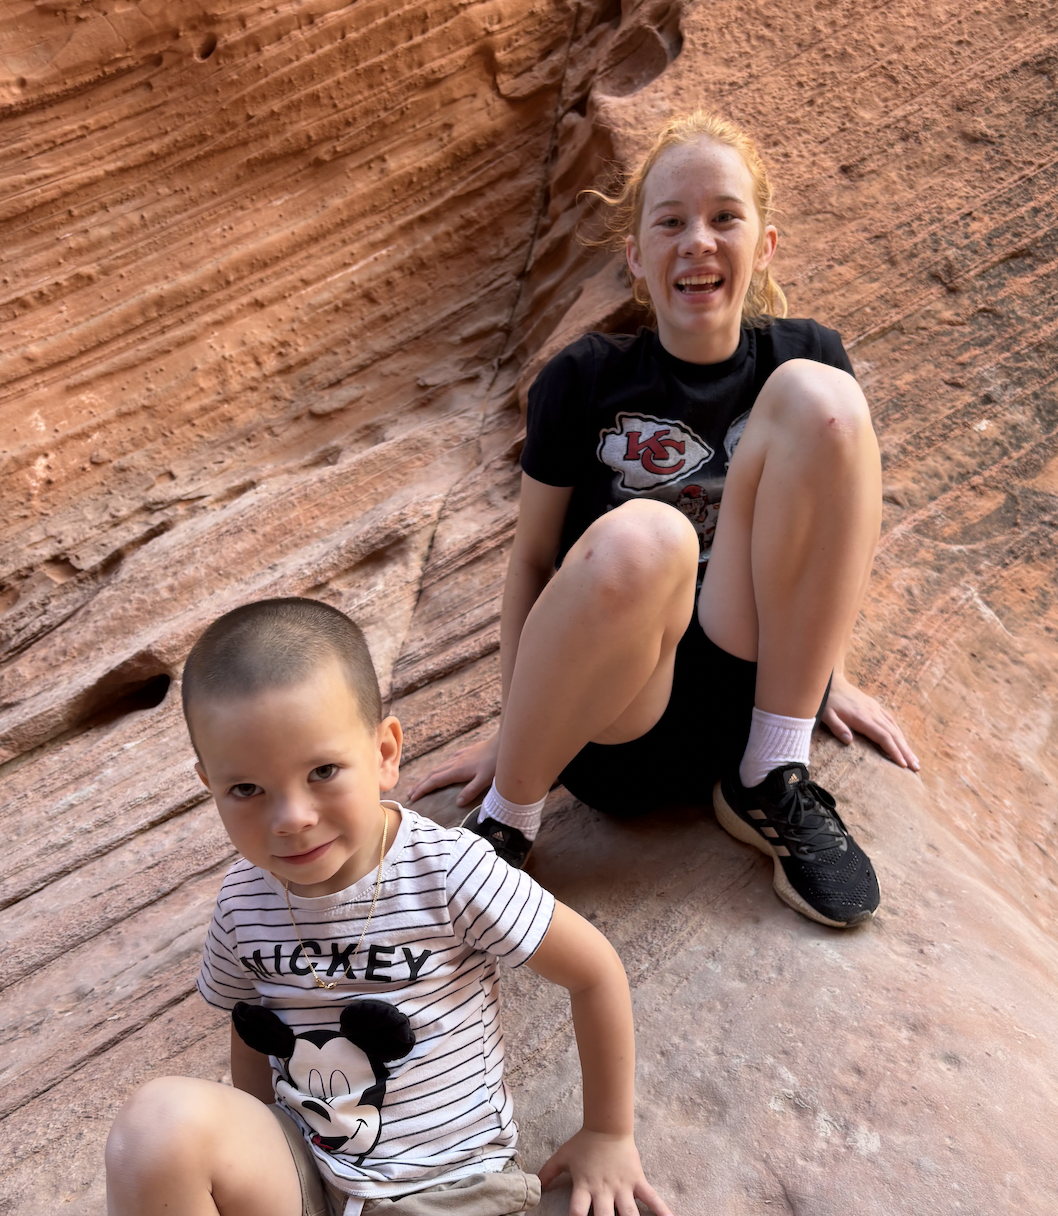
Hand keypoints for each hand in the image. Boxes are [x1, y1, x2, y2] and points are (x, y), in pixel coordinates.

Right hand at [406, 730, 499, 805]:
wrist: (504, 742)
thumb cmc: (496, 762)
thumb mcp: (485, 780)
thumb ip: (471, 791)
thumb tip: (457, 803)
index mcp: (457, 770)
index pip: (435, 781)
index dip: (423, 789)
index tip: (413, 797)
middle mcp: (455, 762)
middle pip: (433, 774)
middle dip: (421, 784)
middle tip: (410, 794)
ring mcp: (460, 756)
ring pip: (440, 767)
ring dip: (429, 776)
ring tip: (422, 784)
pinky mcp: (467, 752)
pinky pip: (449, 761)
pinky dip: (441, 768)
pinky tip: (444, 768)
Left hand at [538, 1129, 672, 1215]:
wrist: (608, 1125)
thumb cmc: (584, 1143)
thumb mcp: (562, 1157)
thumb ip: (548, 1172)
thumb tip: (534, 1186)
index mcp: (584, 1187)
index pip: (577, 1212)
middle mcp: (603, 1191)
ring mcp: (622, 1188)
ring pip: (629, 1214)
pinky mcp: (637, 1181)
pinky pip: (652, 1199)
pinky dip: (661, 1210)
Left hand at [821, 671, 918, 770]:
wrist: (831, 681)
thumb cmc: (827, 700)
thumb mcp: (826, 714)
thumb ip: (837, 727)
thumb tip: (848, 742)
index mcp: (862, 718)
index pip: (883, 737)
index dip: (894, 751)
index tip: (903, 764)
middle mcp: (873, 713)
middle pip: (894, 735)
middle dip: (906, 752)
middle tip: (916, 767)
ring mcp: (875, 709)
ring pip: (895, 728)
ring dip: (905, 744)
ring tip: (914, 759)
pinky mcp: (875, 706)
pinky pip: (891, 721)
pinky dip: (899, 733)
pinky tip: (903, 742)